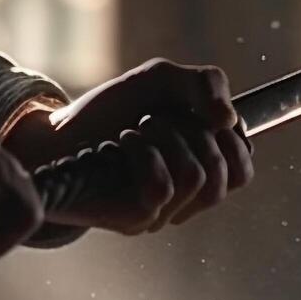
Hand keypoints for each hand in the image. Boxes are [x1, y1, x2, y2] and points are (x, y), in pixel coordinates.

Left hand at [4, 59, 253, 234]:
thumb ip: (205, 83)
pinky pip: (163, 188)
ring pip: (198, 177)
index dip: (227, 134)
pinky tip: (122, 144)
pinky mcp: (137, 220)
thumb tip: (229, 120)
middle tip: (156, 118)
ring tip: (136, 130)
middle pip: (228, 172)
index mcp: (202, 169)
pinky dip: (143, 153)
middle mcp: (187, 197)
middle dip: (193, 130)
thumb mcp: (161, 79)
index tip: (196, 113)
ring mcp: (163, 212)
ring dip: (166, 138)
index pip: (244, 167)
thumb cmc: (111, 110)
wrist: (56, 132)